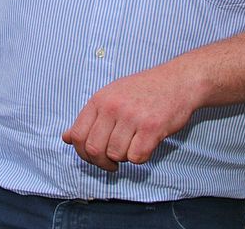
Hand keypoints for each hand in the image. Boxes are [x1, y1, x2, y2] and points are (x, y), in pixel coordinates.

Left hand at [61, 64, 199, 171]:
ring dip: (123, 158)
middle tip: (110, 164)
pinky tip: (144, 146)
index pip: (77, 134)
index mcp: (99, 100)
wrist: (178, 81)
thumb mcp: (110, 96)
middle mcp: (112, 107)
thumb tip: (66, 138)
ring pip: (115, 154)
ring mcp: (132, 117)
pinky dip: (140, 158)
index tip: (92, 157)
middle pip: (93, 149)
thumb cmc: (144, 90)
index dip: (81, 152)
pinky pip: (137, 157)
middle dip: (100, 162)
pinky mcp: (152, 128)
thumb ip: (89, 118)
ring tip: (131, 147)